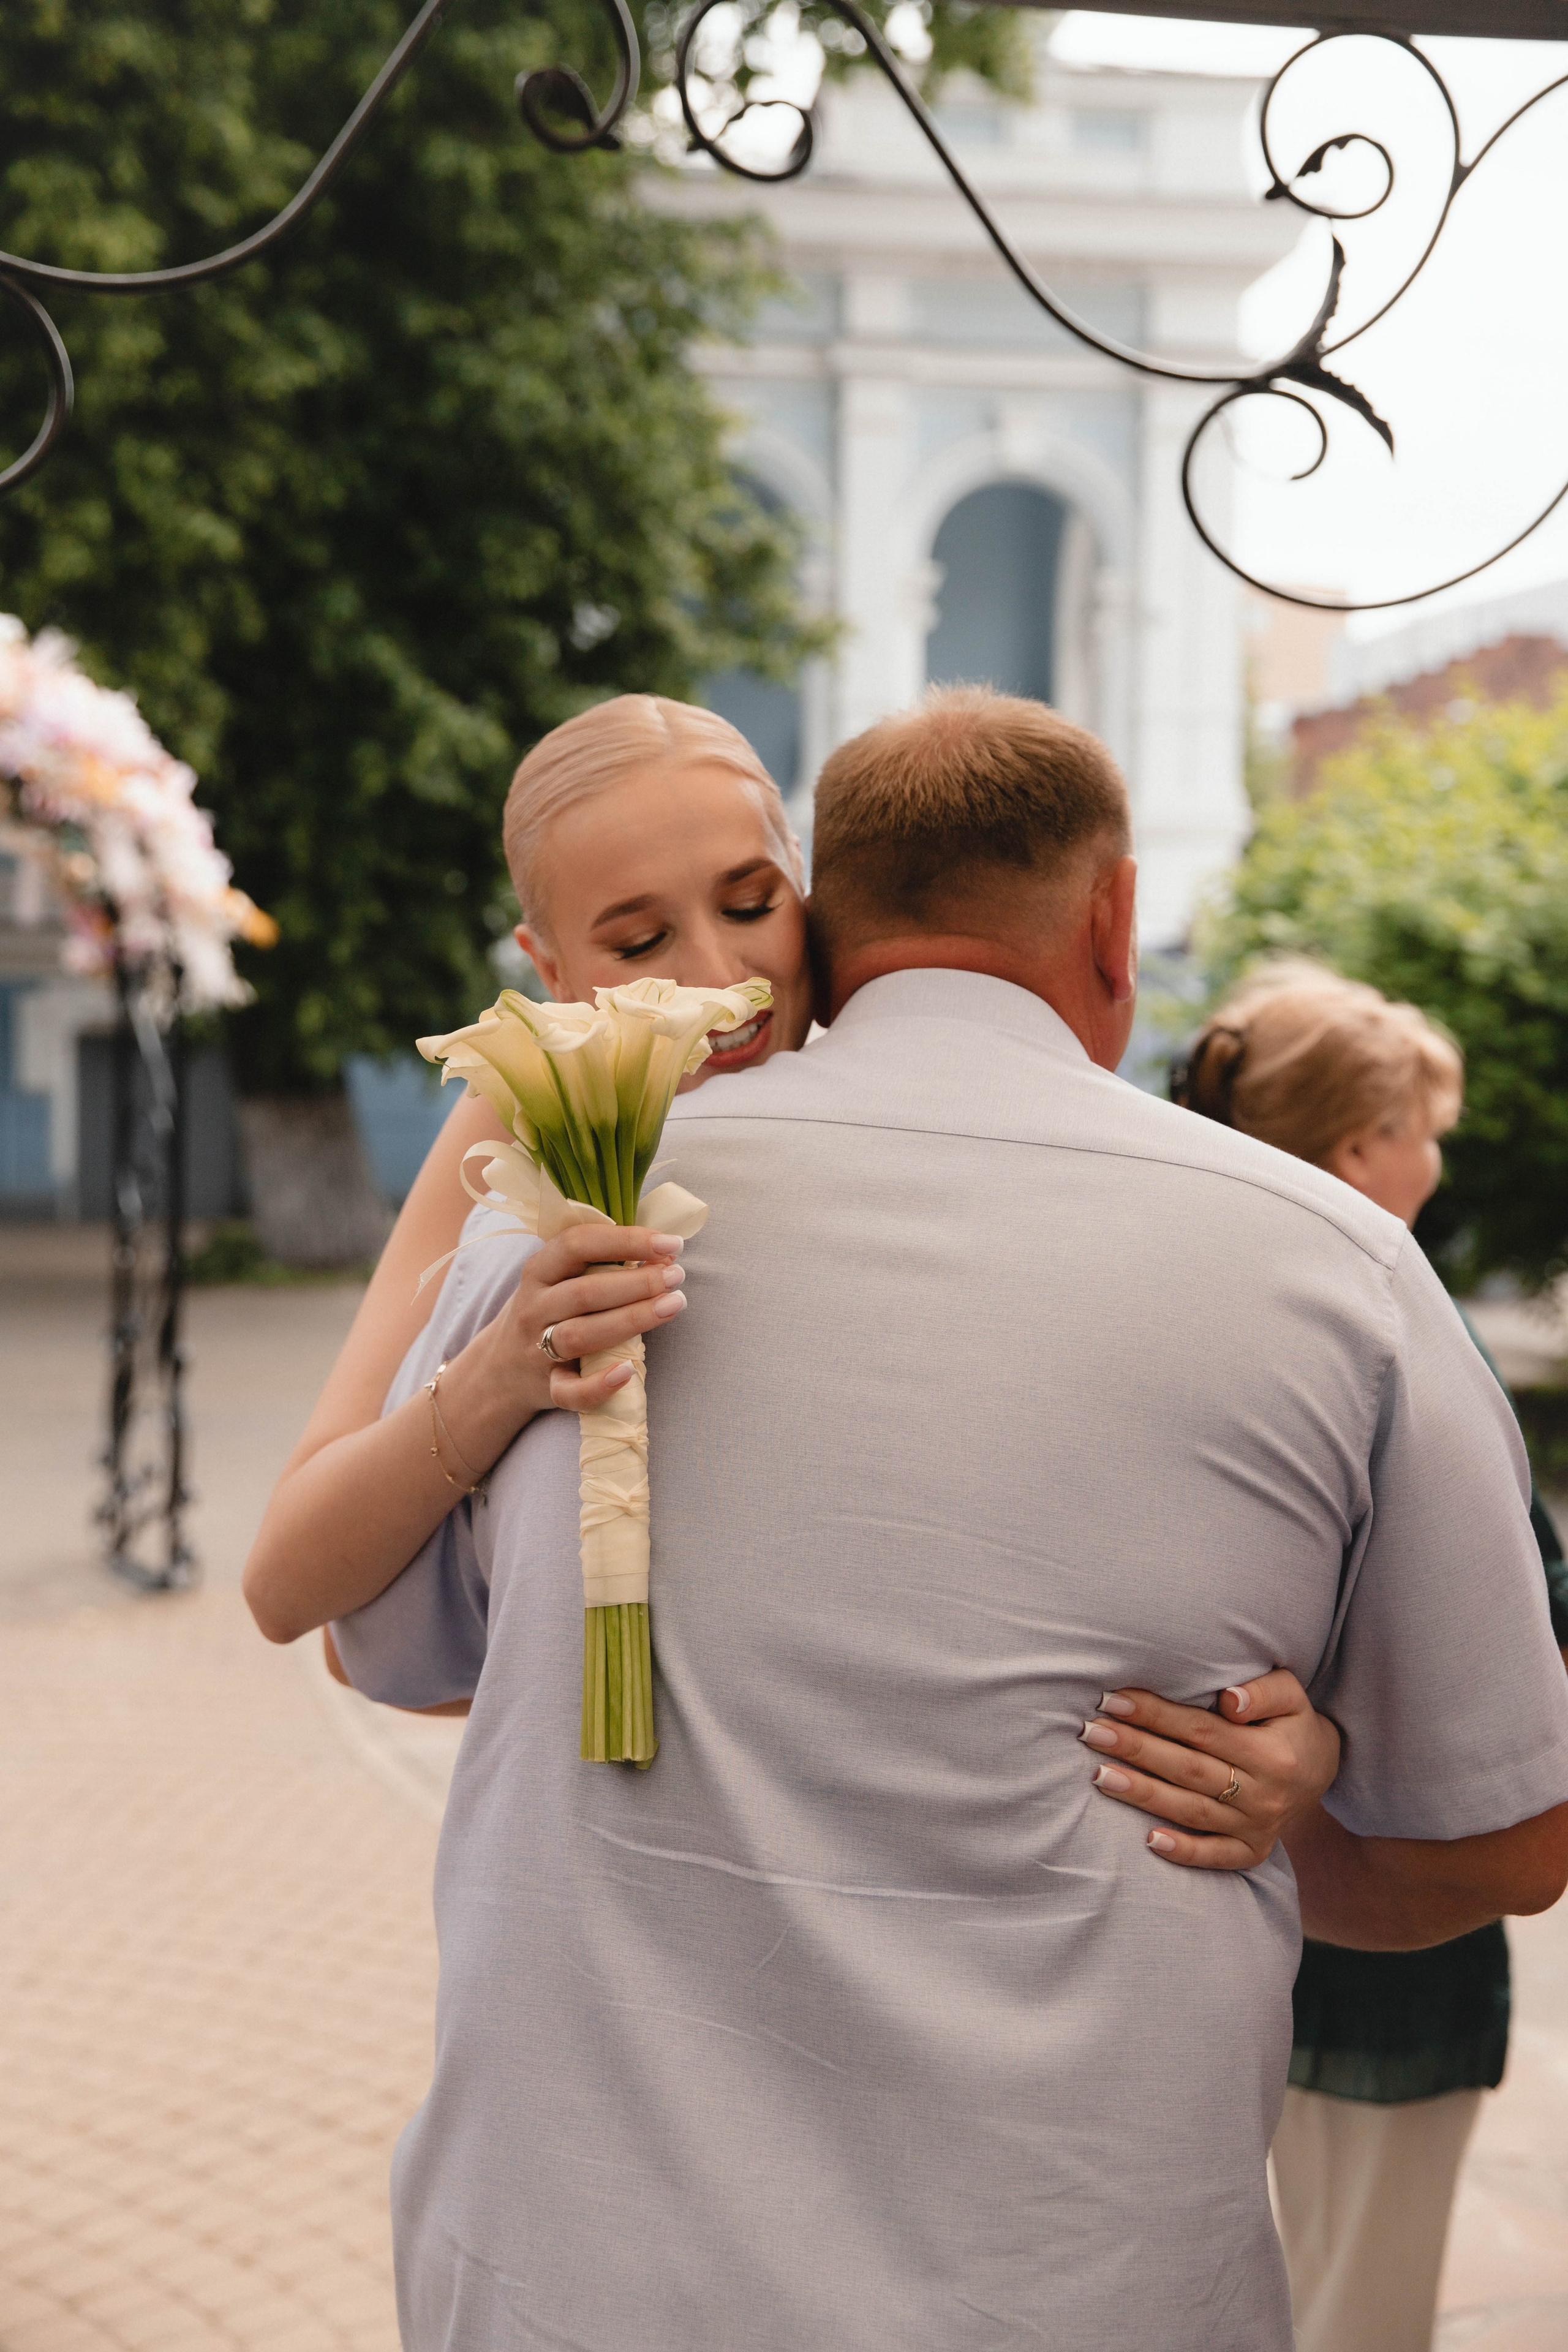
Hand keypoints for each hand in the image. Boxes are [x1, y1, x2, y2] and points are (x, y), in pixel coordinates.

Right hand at [493, 1222, 689, 1415]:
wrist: (500, 1370)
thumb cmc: (547, 1312)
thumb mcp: (556, 1278)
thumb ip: (597, 1262)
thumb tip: (662, 1250)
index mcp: (539, 1271)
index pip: (578, 1244)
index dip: (625, 1240)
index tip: (669, 1243)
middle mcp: (534, 1307)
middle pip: (585, 1292)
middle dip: (637, 1282)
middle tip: (676, 1276)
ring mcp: (537, 1350)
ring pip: (581, 1335)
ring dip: (631, 1320)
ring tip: (673, 1305)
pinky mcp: (546, 1387)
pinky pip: (570, 1391)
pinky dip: (599, 1385)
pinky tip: (628, 1372)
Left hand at [1081, 1669, 1340, 1872]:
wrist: (1323, 1771)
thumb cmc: (1292, 1722)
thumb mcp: (1291, 1694)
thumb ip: (1263, 1692)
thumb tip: (1230, 1700)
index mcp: (1272, 1753)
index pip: (1202, 1731)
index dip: (1156, 1715)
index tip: (1114, 1700)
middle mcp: (1265, 1795)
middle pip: (1188, 1770)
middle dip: (1136, 1750)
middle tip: (1091, 1732)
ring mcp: (1258, 1828)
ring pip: (1191, 1811)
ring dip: (1142, 1795)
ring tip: (1099, 1775)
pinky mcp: (1252, 1852)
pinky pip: (1215, 1856)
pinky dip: (1183, 1852)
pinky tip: (1147, 1840)